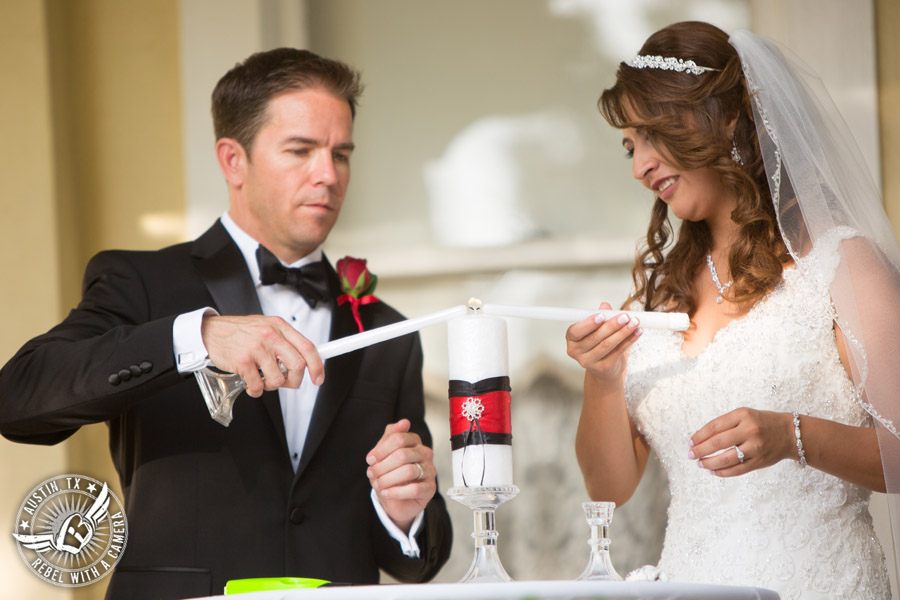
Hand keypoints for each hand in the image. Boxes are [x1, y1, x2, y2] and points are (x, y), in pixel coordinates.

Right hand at [201, 314, 323, 396]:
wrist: (210, 332)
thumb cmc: (238, 332)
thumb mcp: (265, 327)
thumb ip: (283, 340)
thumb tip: (303, 358)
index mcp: (279, 326)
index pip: (307, 347)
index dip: (317, 366)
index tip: (318, 378)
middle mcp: (270, 335)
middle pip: (298, 365)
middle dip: (295, 380)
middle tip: (287, 382)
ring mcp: (257, 348)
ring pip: (278, 379)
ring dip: (271, 386)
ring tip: (262, 379)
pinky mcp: (243, 361)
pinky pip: (258, 386)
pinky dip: (256, 390)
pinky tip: (250, 383)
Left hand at [366, 419, 435, 532]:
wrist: (397, 500)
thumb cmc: (391, 474)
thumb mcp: (385, 454)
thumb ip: (390, 437)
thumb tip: (404, 422)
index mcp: (414, 441)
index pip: (399, 438)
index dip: (381, 450)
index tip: (370, 459)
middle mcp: (424, 453)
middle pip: (402, 455)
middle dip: (382, 466)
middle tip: (371, 474)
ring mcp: (429, 470)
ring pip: (409, 471)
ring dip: (387, 479)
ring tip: (378, 485)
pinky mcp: (430, 488)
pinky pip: (415, 489)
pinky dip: (396, 492)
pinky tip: (387, 493)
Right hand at [566, 302, 641, 381]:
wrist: (604, 367)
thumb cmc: (598, 343)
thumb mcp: (597, 328)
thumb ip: (601, 316)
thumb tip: (605, 305)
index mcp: (572, 339)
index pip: (575, 331)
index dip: (588, 324)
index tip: (601, 316)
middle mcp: (576, 352)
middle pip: (594, 337)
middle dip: (612, 325)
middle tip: (624, 316)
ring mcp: (589, 361)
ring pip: (607, 344)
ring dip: (623, 332)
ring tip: (634, 322)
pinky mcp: (603, 367)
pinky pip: (618, 351)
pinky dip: (629, 340)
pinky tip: (637, 332)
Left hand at [690, 408, 793, 475]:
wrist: (790, 433)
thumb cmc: (762, 423)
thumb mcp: (744, 416)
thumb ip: (725, 424)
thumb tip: (701, 438)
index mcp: (742, 415)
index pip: (714, 426)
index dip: (699, 436)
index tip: (690, 442)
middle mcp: (749, 430)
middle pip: (718, 442)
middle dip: (700, 450)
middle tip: (691, 455)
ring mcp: (755, 447)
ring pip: (727, 459)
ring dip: (710, 463)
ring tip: (701, 464)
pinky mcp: (759, 461)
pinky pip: (738, 469)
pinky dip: (723, 472)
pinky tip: (714, 471)